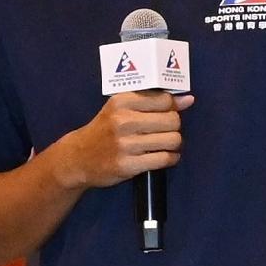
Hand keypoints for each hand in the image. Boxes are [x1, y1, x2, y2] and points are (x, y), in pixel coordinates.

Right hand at [58, 91, 187, 191]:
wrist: (78, 158)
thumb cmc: (104, 130)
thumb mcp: (121, 109)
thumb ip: (153, 102)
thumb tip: (188, 100)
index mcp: (122, 102)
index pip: (165, 100)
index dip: (171, 108)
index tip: (166, 114)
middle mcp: (123, 121)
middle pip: (172, 120)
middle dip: (174, 127)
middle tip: (165, 131)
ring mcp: (125, 145)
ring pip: (172, 140)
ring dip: (174, 144)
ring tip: (165, 144)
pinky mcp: (128, 165)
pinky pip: (164, 159)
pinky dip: (170, 158)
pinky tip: (164, 156)